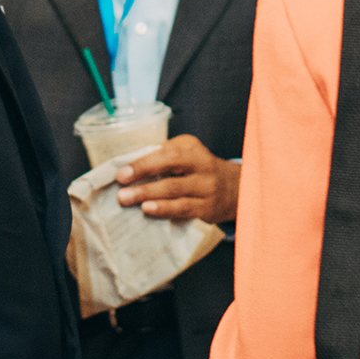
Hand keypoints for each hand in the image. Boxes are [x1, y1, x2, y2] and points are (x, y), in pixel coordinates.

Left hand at [115, 134, 240, 223]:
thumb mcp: (189, 154)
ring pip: (175, 190)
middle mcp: (202, 165)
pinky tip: (149, 209)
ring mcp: (206, 187)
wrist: (238, 189)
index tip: (122, 172)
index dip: (143, 162)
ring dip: (148, 194)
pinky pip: (183, 208)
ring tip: (127, 199)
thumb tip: (131, 163)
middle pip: (170, 167)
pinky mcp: (208, 208)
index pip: (167, 152)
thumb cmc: (201, 170)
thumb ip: (165, 155)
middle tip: (121, 186)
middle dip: (143, 175)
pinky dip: (164, 209)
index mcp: (193, 149)